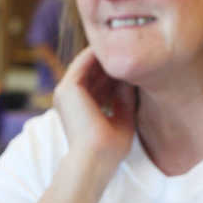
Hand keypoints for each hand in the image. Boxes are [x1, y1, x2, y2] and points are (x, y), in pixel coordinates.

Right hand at [53, 46, 136, 173]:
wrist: (96, 158)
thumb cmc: (111, 148)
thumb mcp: (124, 118)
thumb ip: (125, 97)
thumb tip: (132, 77)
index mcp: (81, 109)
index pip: (99, 84)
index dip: (117, 73)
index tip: (137, 64)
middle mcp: (70, 99)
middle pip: (94, 72)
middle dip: (114, 62)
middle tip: (135, 49)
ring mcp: (66, 92)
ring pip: (89, 65)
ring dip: (108, 55)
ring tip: (128, 43)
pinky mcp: (67, 88)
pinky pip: (84, 63)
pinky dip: (100, 54)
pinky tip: (118, 47)